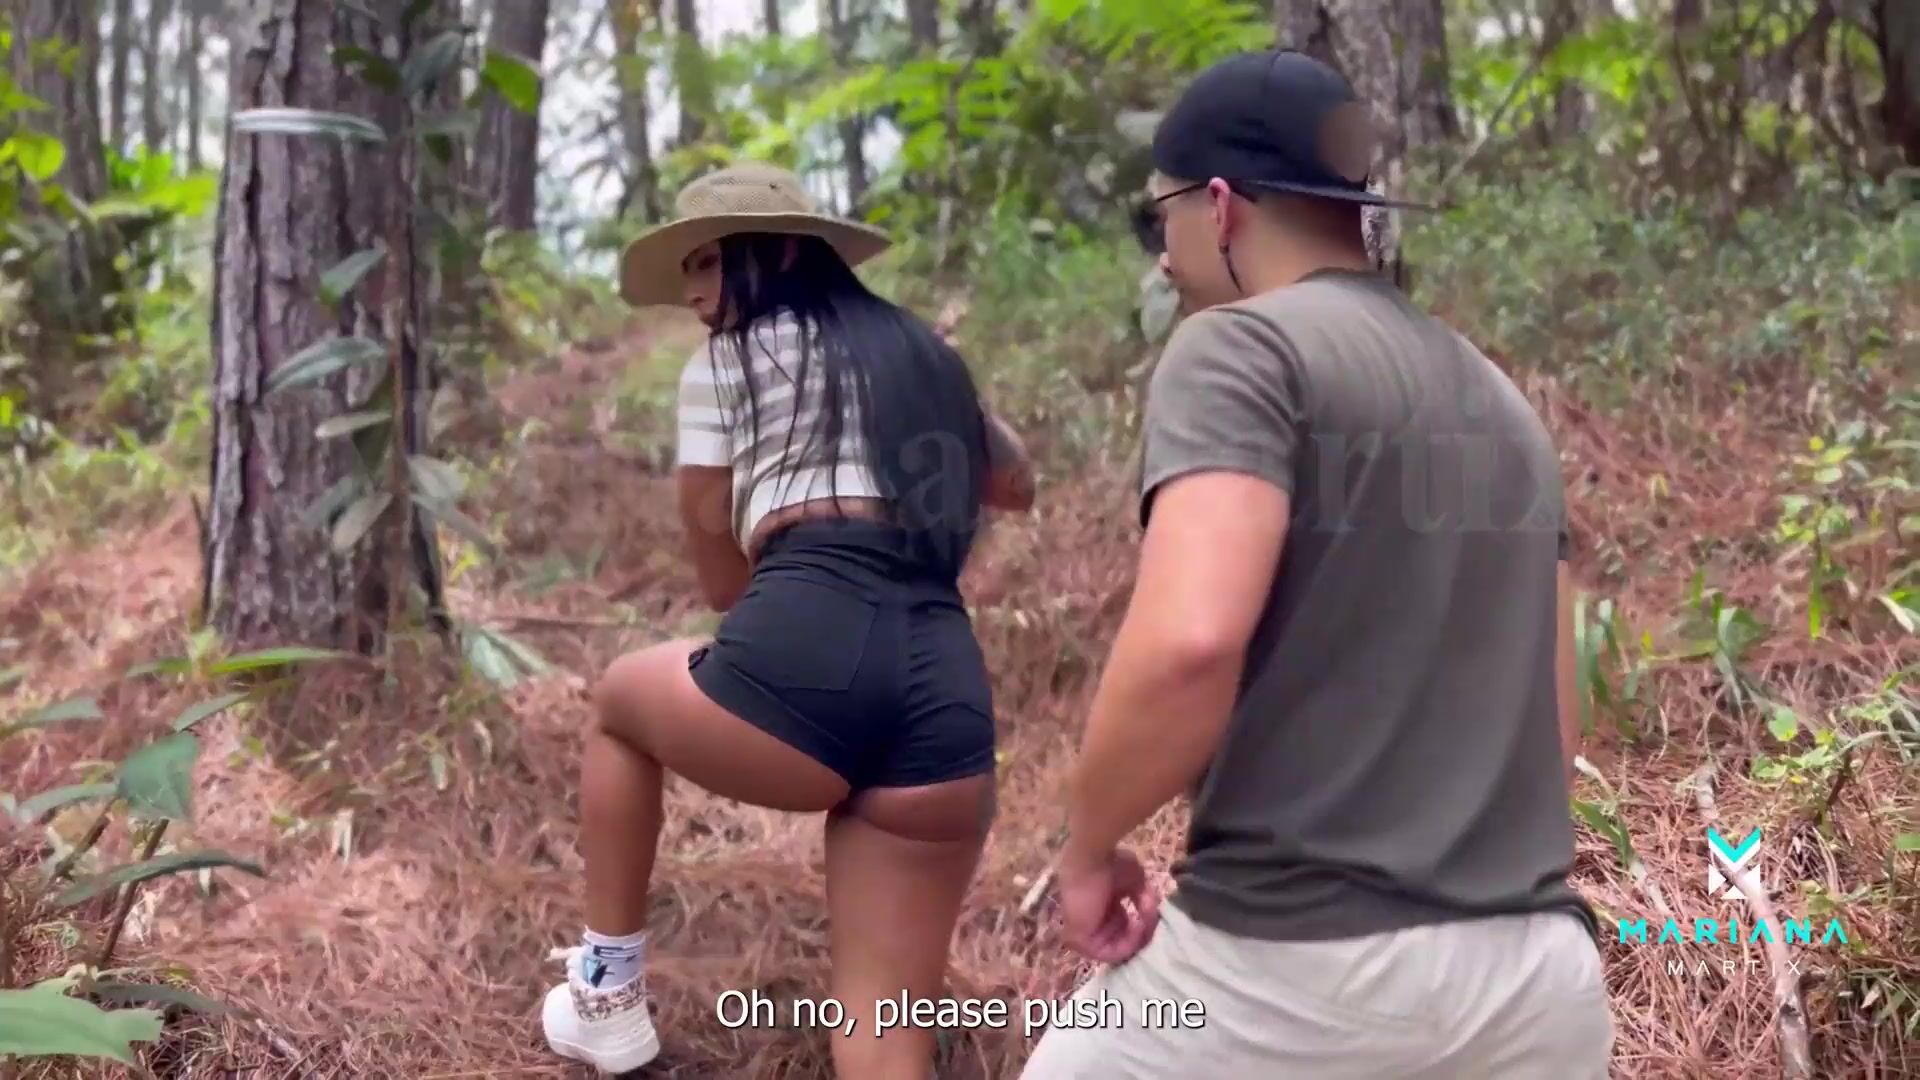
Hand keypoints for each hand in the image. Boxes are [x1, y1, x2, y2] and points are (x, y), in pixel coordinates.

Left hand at [1056, 847, 1160, 963]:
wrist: (1091, 857)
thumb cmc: (1109, 862)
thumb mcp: (1136, 879)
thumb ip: (1144, 899)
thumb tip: (1152, 911)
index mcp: (1102, 908)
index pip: (1124, 930)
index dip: (1144, 926)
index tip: (1156, 915)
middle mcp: (1094, 922)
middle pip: (1123, 941)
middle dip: (1144, 933)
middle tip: (1154, 919)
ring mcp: (1085, 932)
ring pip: (1118, 949)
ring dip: (1138, 938)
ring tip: (1146, 920)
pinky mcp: (1080, 939)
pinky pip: (1109, 953)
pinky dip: (1128, 944)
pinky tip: (1137, 925)